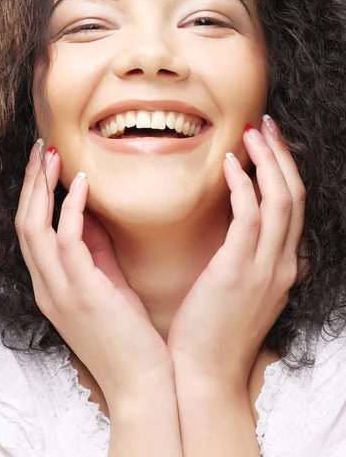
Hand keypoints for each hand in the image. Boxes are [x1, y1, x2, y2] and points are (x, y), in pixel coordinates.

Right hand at [15, 142, 172, 407]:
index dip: (34, 195)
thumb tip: (89, 211)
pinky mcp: (82, 293)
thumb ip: (93, 251)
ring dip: (41, 187)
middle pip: (24, 223)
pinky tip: (83, 183)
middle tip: (40, 148)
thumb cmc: (128, 334)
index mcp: (51, 285)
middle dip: (30, 183)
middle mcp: (47, 287)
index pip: (31, 231)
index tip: (45, 164)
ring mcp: (60, 291)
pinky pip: (66, 241)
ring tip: (51, 155)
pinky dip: (70, 208)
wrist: (143, 382)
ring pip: (34, 228)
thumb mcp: (105, 285)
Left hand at [168, 116, 304, 387]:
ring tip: (250, 133)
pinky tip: (229, 164)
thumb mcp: (243, 292)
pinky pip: (250, 216)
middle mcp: (283, 264)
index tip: (269, 145)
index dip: (286, 171)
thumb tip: (240, 230)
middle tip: (266, 126)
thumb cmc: (213, 330)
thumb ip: (249, 260)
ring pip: (281, 200)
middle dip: (282, 155)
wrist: (203, 374)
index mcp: (283, 267)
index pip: (295, 208)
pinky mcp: (238, 270)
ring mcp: (265, 268)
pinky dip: (243, 185)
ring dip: (268, 160)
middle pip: (295, 196)